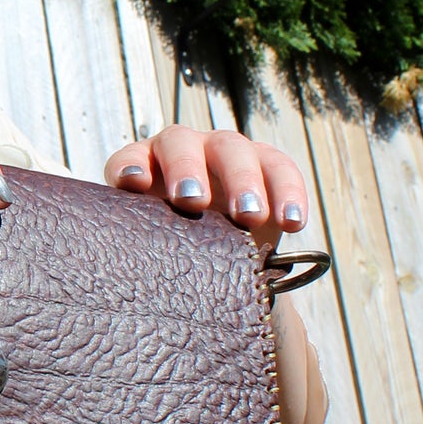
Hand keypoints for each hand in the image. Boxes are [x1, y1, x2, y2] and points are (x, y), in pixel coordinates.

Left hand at [104, 126, 307, 247]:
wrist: (222, 256)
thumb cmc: (176, 252)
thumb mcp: (158, 248)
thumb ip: (145, 248)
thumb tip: (137, 280)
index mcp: (143, 166)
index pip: (130, 159)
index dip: (130, 167)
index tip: (134, 184)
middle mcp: (180, 149)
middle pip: (180, 143)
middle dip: (186, 169)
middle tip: (192, 202)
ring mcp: (222, 149)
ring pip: (231, 148)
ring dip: (240, 180)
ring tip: (248, 216)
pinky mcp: (265, 160)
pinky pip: (279, 167)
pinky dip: (288, 192)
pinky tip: (292, 222)